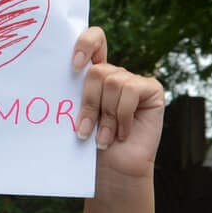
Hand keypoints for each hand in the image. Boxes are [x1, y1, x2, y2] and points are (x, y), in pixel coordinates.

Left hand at [70, 27, 165, 181]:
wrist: (114, 171)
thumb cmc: (91, 146)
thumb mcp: (78, 116)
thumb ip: (75, 94)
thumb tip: (60, 75)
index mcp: (95, 76)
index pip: (94, 40)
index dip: (85, 44)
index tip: (74, 67)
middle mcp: (115, 75)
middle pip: (98, 71)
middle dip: (89, 104)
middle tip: (84, 131)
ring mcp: (134, 81)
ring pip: (113, 82)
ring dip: (105, 116)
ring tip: (104, 138)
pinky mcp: (151, 89)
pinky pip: (129, 91)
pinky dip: (122, 116)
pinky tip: (122, 133)